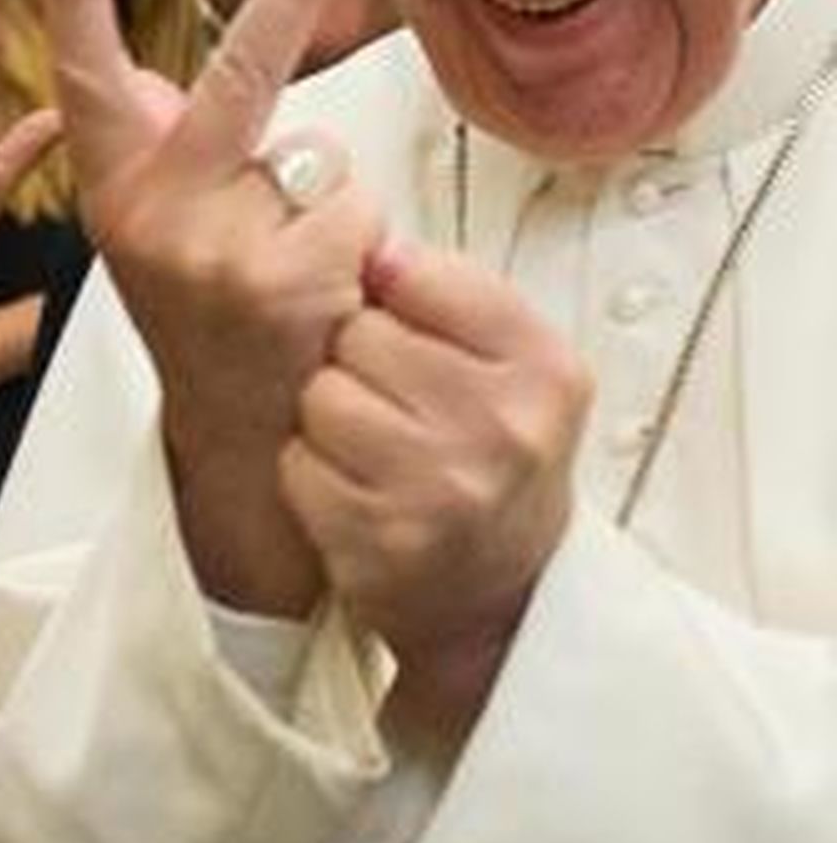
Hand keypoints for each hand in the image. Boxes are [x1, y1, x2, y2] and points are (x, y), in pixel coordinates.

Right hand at [40, 0, 381, 617]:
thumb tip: (155, 76)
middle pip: (238, 74)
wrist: (234, 425)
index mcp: (116, 183)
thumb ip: (156, 143)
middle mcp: (151, 212)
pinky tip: (321, 299)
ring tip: (292, 266)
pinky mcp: (283, 286)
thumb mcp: (153, 219)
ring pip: (321, 161)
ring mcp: (216, 251)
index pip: (87, 73)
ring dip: (327, 205)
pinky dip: (358, 249)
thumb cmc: (199, 297)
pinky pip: (357, 215)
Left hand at [281, 240, 590, 735]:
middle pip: (359, 332)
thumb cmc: (494, 460)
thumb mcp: (515, 368)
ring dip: (328, 418)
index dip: (391, 295)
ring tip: (371, 446)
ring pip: (321, 394)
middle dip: (357, 359)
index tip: (403, 324)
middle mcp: (502, 426)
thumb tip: (366, 245)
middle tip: (390, 401)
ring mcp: (440, 486)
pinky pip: (299, 462)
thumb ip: (448, 295)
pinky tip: (354, 491)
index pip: (418, 273)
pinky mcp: (378, 537)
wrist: (503, 598)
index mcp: (543, 368)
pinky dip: (311, 474)